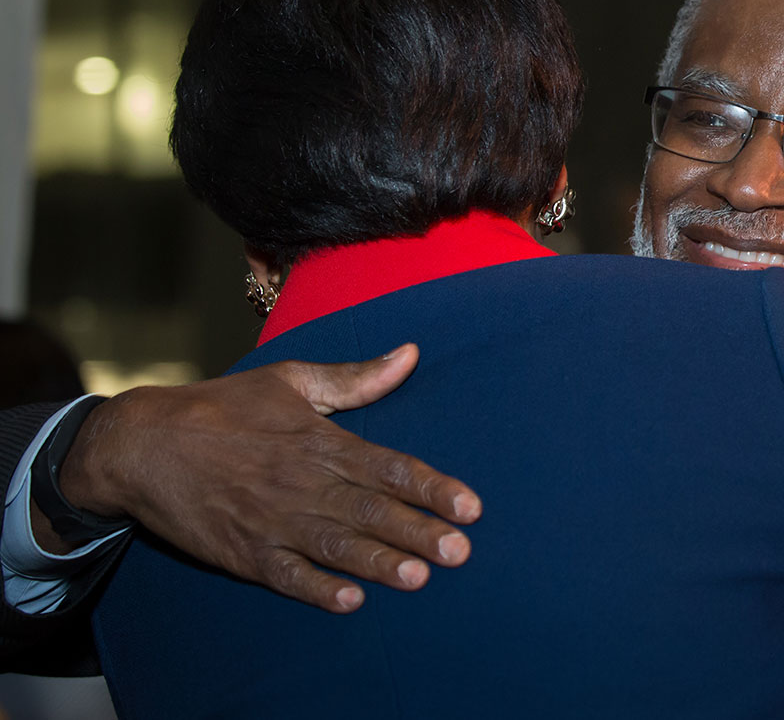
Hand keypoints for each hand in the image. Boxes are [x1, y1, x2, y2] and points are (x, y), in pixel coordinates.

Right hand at [53, 345, 480, 613]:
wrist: (141, 444)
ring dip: (378, 562)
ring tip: (418, 577)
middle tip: (460, 550)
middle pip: (371, 510)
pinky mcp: (242, 552)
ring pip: (335, 545)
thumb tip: (411, 354)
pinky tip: (350, 601)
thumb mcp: (290, 380)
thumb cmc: (223, 407)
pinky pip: (286, 575)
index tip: (470, 505)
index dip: (431, 487)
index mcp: (320, 441)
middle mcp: (302, 482)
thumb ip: (355, 378)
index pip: (389, 466)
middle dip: (418, 531)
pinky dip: (317, 590)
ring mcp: (272, 520)